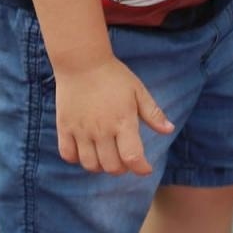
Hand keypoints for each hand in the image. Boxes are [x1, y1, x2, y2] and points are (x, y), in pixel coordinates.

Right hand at [55, 55, 171, 174]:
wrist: (81, 63)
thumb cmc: (113, 76)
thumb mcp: (138, 92)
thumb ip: (153, 113)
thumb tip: (168, 130)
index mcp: (123, 121)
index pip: (132, 157)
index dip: (141, 169)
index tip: (145, 168)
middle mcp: (101, 130)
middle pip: (111, 166)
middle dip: (122, 169)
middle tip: (124, 160)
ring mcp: (80, 130)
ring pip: (89, 164)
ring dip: (100, 166)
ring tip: (105, 157)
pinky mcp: (64, 127)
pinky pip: (67, 154)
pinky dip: (76, 158)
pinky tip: (84, 150)